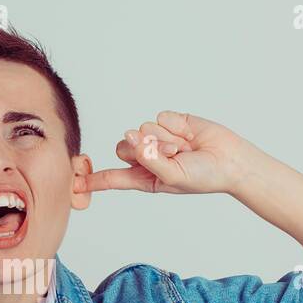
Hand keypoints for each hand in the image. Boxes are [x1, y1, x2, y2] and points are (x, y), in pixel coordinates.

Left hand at [74, 111, 244, 195]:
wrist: (231, 160)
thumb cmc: (204, 176)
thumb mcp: (172, 177)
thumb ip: (149, 160)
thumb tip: (132, 136)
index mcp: (143, 177)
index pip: (112, 178)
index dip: (92, 180)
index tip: (72, 184)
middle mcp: (146, 157)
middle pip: (123, 146)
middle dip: (144, 148)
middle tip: (171, 154)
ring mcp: (157, 138)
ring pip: (143, 129)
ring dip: (166, 139)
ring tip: (185, 148)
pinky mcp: (170, 121)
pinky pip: (161, 118)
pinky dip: (176, 126)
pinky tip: (190, 134)